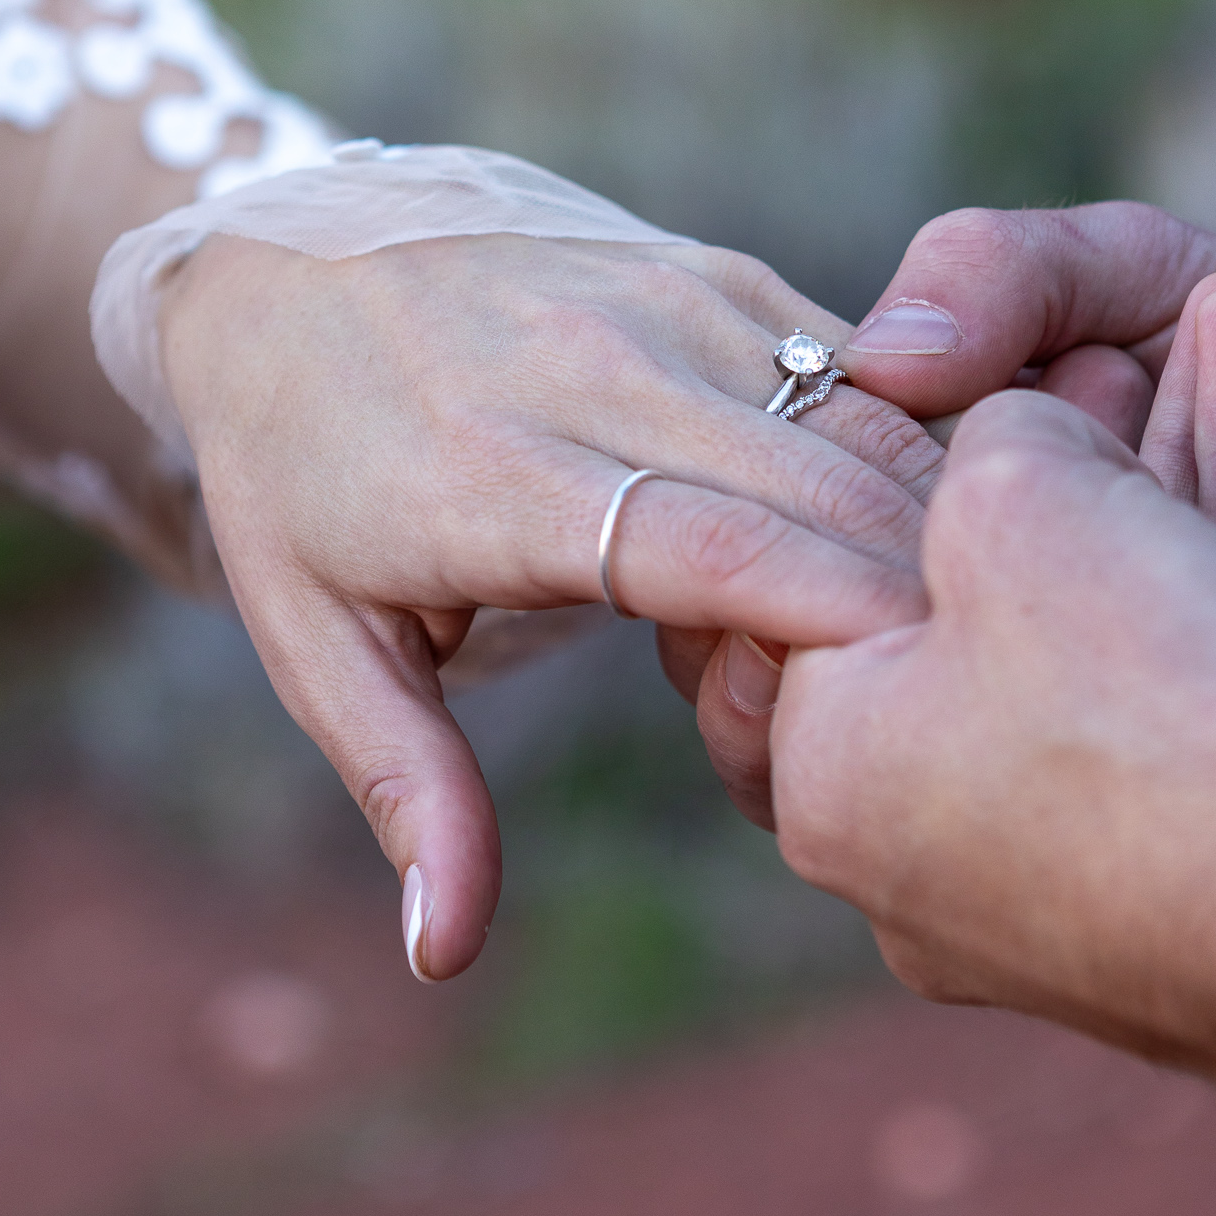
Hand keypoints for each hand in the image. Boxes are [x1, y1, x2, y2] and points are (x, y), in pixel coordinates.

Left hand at [159, 230, 942, 977]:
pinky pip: (851, 360)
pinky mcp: (707, 268)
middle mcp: (591, 368)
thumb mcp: (316, 640)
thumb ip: (406, 786)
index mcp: (494, 478)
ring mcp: (659, 300)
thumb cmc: (299, 472)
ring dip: (921, 526)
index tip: (919, 704)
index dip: (830, 622)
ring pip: (858, 415)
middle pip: (817, 487)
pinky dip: (900, 450)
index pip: (707, 547)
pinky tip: (904, 537)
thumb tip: (443, 952)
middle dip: (909, 601)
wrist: (285, 264)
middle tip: (930, 710)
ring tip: (922, 636)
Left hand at [772, 277, 1215, 1100]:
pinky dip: (1214, 599)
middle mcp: (910, 864)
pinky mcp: (1168, 915)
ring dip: (1151, 512)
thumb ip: (975, 429)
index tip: (982, 380)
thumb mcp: (1019, 491)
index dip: (901, 452)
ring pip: (1086, 659)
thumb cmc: (1157, 704)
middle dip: (1049, 478)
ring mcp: (1043, 909)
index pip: (817, 577)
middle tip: (1109, 367)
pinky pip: (1171, 727)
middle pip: (967, 614)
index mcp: (823, 778)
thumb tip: (1004, 431)